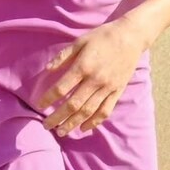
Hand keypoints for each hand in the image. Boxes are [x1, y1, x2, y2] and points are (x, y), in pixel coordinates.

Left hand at [37, 17, 146, 135]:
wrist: (130, 37)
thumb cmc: (102, 36)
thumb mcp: (80, 41)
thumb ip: (63, 56)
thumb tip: (47, 70)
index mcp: (83, 66)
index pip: (61, 88)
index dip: (48, 98)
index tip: (39, 105)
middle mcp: (95, 80)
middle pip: (73, 104)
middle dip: (58, 117)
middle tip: (47, 126)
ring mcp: (107, 88)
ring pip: (88, 111)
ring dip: (73, 123)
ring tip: (61, 132)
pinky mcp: (117, 91)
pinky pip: (105, 111)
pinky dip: (94, 122)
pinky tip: (84, 128)